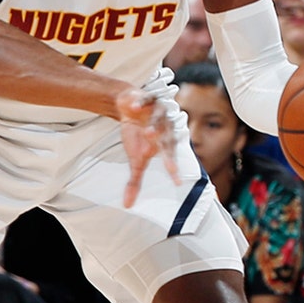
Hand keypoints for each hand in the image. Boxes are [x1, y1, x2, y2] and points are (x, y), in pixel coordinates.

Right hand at [118, 88, 177, 208]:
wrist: (129, 106)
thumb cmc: (136, 134)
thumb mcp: (135, 158)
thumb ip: (135, 180)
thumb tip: (127, 204)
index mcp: (164, 143)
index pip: (170, 158)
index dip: (173, 168)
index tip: (176, 182)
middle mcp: (165, 127)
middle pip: (167, 137)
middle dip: (166, 147)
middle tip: (165, 160)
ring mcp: (158, 112)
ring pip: (160, 119)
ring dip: (154, 126)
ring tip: (147, 133)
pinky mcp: (149, 99)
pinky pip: (147, 101)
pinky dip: (141, 104)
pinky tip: (135, 108)